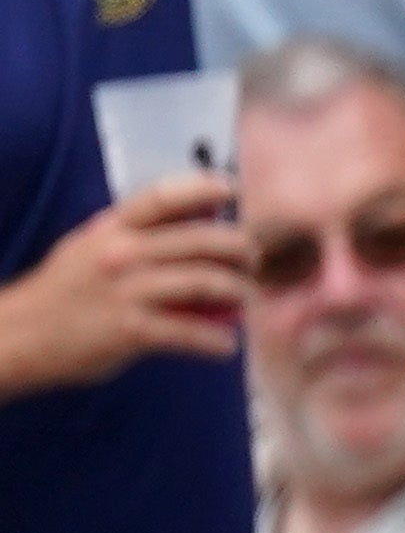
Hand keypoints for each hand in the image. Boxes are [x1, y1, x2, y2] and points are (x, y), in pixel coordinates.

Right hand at [0, 173, 242, 392]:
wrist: (18, 334)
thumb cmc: (62, 291)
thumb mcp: (88, 247)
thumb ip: (133, 235)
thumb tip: (194, 226)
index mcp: (111, 228)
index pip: (162, 197)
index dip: (201, 188)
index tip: (231, 190)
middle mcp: (121, 254)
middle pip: (200, 240)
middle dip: (239, 248)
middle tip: (253, 259)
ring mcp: (126, 291)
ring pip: (204, 282)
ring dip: (238, 291)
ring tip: (246, 298)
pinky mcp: (130, 330)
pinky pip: (189, 332)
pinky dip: (215, 340)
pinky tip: (226, 344)